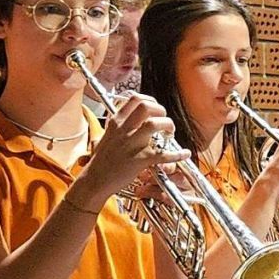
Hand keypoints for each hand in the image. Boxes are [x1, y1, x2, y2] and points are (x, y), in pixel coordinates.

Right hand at [72, 93, 187, 211]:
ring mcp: (131, 144)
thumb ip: (116, 127)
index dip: (150, 100)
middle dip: (161, 110)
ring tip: (170, 134)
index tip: (156, 108)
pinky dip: (177, 154)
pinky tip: (184, 154)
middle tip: (164, 121)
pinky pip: (162, 154)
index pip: (135, 98)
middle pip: (146, 106)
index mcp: (116, 122)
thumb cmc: (100, 161)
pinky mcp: (139, 160)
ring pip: (154, 124)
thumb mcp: (104, 137)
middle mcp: (123, 129)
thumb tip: (126, 120)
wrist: (94, 180)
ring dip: (167, 125)